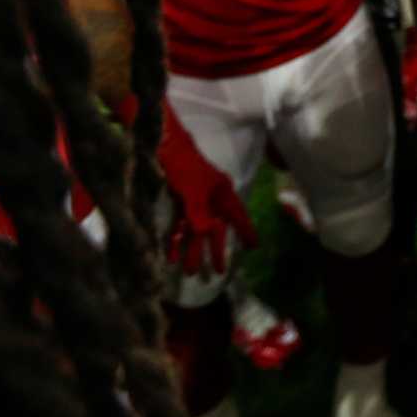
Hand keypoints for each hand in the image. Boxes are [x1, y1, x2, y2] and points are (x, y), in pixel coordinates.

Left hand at [157, 106, 257, 275]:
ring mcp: (194, 200)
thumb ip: (198, 212)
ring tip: (189, 272)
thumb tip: (206, 233)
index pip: (238, 215)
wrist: (162, 144)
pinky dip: (176, 238)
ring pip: (196, 229)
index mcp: (222, 192)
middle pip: (216, 227)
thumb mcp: (192, 189)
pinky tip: (171, 255)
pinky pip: (180, 224)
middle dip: (215, 250)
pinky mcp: (178, 201)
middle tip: (218, 272)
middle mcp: (210, 198)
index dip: (246, 230)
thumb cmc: (183, 163)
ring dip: (192, 249)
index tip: (254, 246)